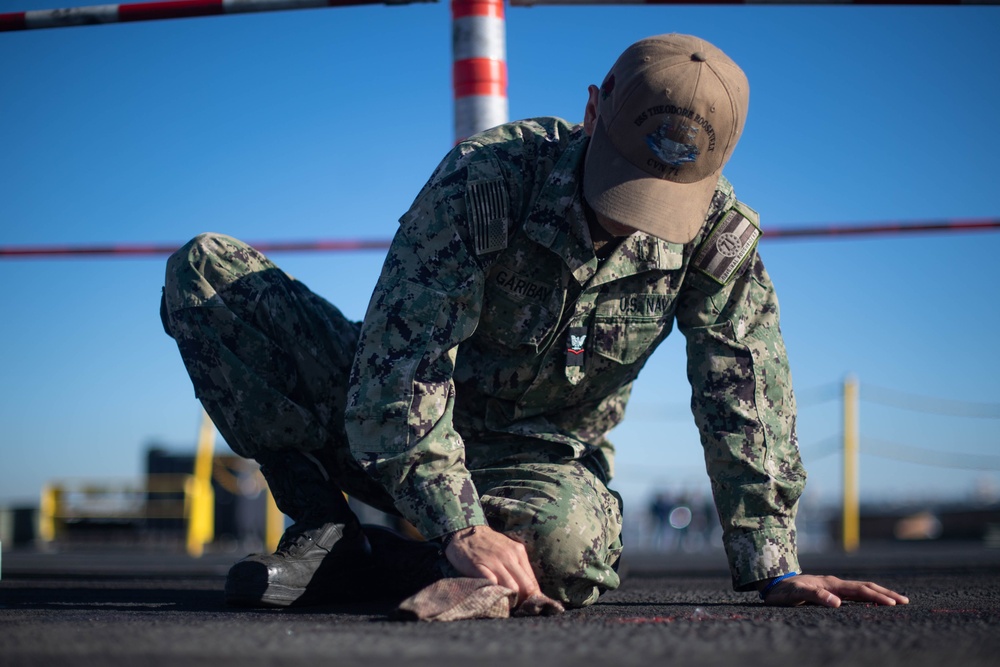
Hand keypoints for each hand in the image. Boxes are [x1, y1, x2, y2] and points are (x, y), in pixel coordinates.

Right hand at [443, 525, 540, 604]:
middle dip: (524, 601)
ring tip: (507, 607)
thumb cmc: (488, 544)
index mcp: (519, 552)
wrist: (464, 532)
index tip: (530, 608)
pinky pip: (492, 584)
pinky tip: (494, 599)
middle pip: (526, 587)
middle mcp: (509, 557)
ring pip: (512, 587)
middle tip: (519, 610)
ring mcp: (494, 562)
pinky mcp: (479, 567)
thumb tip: (530, 590)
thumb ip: (518, 567)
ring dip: (511, 600)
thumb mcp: (508, 550)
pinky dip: (495, 594)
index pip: (532, 582)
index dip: (533, 598)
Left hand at [761, 573, 909, 607]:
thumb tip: (837, 603)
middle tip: (905, 601)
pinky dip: (867, 596)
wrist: (773, 584)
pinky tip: (873, 601)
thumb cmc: (783, 591)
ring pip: (861, 588)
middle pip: (865, 586)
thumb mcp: (796, 594)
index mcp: (830, 583)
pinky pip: (853, 592)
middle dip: (885, 594)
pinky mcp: (830, 590)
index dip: (877, 596)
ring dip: (879, 593)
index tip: (893, 604)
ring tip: (895, 601)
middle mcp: (834, 583)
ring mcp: (833, 585)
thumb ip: (815, 596)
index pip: (859, 590)